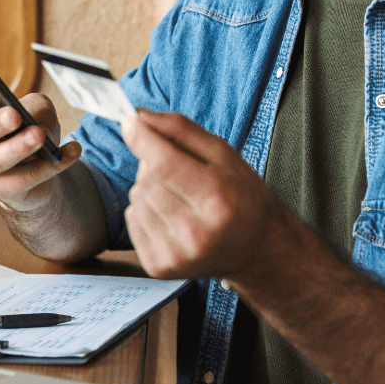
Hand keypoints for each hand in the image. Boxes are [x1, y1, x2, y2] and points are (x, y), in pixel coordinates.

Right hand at [0, 67, 81, 209]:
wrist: (35, 173)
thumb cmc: (28, 129)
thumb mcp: (35, 109)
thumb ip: (34, 108)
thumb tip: (36, 123)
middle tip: (14, 115)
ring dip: (19, 147)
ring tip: (40, 135)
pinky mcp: (3, 190)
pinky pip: (27, 177)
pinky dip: (53, 164)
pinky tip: (73, 151)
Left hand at [122, 110, 278, 279]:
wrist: (254, 248)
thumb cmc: (241, 196)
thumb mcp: (224, 154)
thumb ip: (181, 130)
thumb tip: (137, 115)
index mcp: (218, 201)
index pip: (164, 164)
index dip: (141, 138)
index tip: (130, 120)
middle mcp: (197, 233)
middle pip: (148, 180)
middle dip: (152, 163)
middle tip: (176, 168)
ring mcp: (176, 255)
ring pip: (136, 198)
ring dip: (149, 188)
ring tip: (179, 196)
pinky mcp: (159, 267)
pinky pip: (131, 220)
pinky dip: (144, 210)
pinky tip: (170, 216)